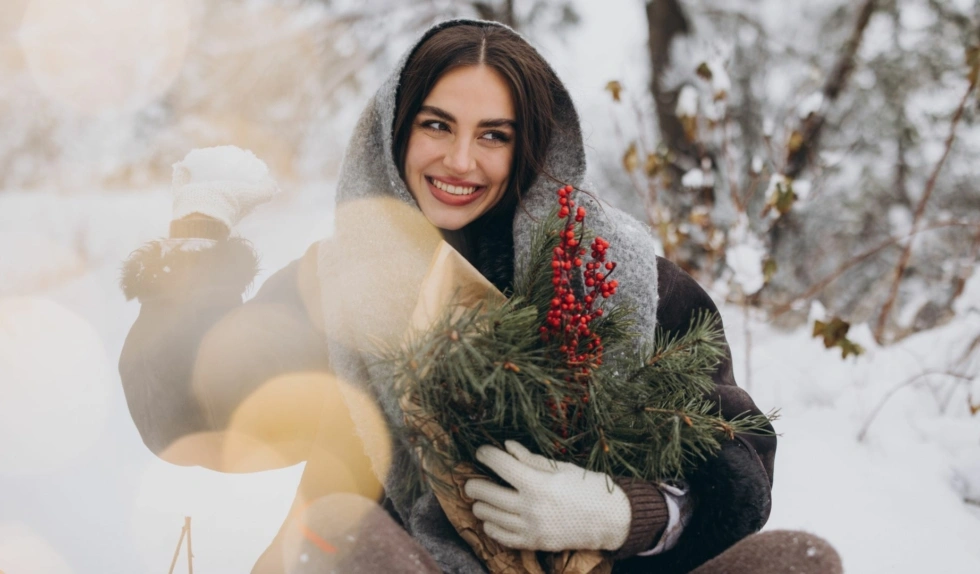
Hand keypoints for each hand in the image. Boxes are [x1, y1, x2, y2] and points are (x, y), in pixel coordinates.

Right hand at [171, 146, 278, 228]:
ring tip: (202, 163)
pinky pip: (180, 183)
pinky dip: (180, 173)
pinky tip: (182, 164)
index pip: (240, 196)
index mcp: (233, 207)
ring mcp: (196, 202)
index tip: (243, 172)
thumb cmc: (230, 204)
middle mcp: (215, 206)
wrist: (202, 214)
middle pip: (219, 191)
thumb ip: (266, 191)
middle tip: (223, 165)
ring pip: (198, 187)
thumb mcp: (252, 196)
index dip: (243, 186)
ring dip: (199, 176)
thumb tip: (273, 183)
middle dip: (221, 181)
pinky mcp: (181, 197)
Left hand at [463, 440, 630, 551]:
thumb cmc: (588, 487)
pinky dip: (492, 527)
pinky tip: (490, 520)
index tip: (481, 452)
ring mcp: (531, 527)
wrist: (611, 519)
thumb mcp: (561, 468)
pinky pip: (503, 537)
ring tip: (480, 499)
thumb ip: (531, 459)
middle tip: (471, 479)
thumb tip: (507, 446)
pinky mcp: (535, 543)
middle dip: (474, 484)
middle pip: (487, 493)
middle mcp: (531, 506)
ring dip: (480, 505)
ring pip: (490, 516)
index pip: (501, 465)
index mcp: (538, 483)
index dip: (486, 455)